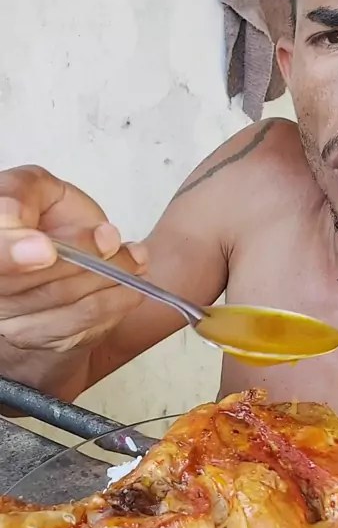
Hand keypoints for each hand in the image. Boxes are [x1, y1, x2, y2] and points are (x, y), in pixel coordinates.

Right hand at [0, 165, 146, 352]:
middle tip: (110, 237)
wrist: (65, 254)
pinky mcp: (49, 339)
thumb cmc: (46, 218)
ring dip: (110, 276)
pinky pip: (87, 321)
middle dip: (83, 257)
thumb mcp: (35, 189)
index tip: (47, 249)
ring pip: (67, 301)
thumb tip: (16, 216)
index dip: (13, 255)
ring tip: (134, 256)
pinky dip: (118, 299)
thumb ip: (23, 191)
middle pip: (38, 284)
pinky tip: (132, 283)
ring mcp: (17, 322)